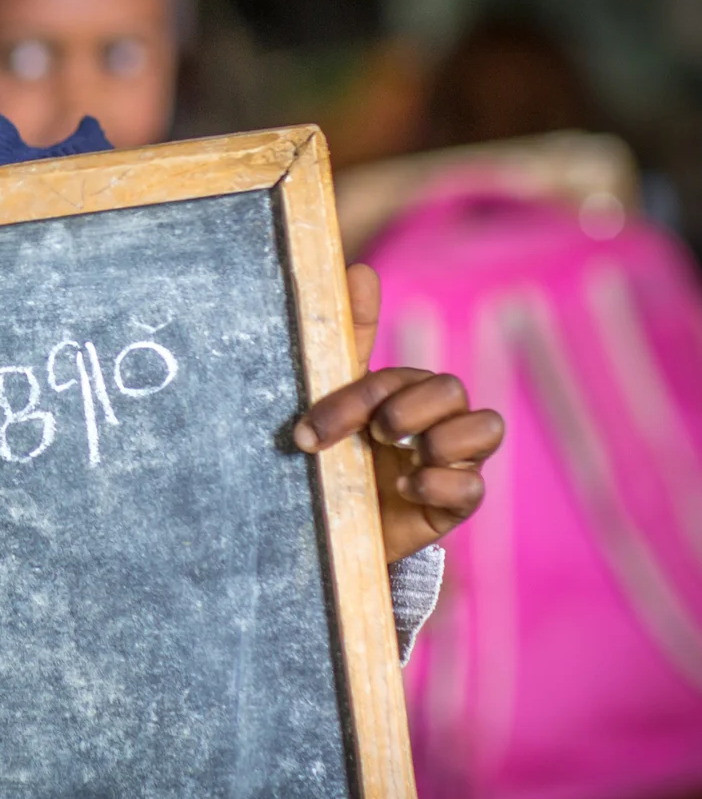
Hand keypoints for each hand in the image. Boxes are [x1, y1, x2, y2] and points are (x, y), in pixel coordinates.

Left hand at [293, 264, 503, 560]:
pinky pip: (474, 486)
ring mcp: (448, 462)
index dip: (361, 394)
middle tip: (372, 433)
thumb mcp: (330, 398)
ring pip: (487, 427)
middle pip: (451, 389)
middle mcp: (434, 422)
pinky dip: (441, 483)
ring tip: (400, 455)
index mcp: (404, 392)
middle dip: (407, 407)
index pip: (404, 374)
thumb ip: (348, 338)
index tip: (311, 427)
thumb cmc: (332, 453)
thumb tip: (361, 269)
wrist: (324, 528)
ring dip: (442, 437)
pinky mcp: (453, 504)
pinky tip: (404, 488)